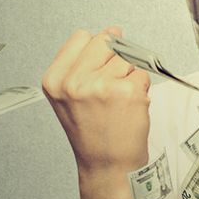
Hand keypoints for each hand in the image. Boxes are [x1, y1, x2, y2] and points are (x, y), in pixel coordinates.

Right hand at [42, 26, 151, 177]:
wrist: (107, 165)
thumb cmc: (92, 133)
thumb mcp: (69, 97)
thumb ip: (82, 63)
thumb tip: (112, 32)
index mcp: (55, 80)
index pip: (81, 37)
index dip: (95, 51)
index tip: (96, 69)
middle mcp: (75, 82)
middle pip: (106, 40)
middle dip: (114, 59)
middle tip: (109, 88)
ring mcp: (102, 86)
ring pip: (127, 57)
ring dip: (129, 75)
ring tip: (118, 100)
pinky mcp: (128, 91)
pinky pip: (143, 72)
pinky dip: (141, 87)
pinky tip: (129, 106)